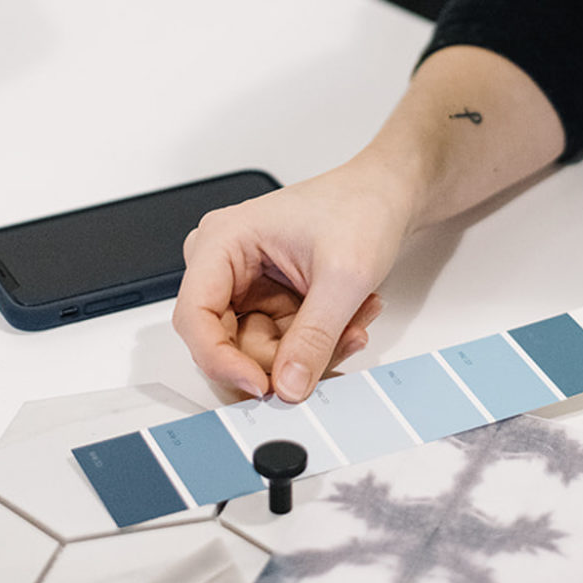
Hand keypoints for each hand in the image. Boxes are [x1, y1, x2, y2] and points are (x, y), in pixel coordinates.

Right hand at [173, 159, 412, 402]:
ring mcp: (246, 286)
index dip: (220, 360)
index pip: (194, 317)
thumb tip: (288, 387)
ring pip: (257, 352)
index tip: (262, 386)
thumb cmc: (361, 206)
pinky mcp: (268, 303)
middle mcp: (225, 265)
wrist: (388, 196)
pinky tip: (350, 320)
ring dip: (311, 351)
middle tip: (337, 344)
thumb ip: (314, 337)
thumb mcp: (343, 276)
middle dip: (285, 357)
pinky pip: (281, 346)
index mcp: (222, 241)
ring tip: (354, 322)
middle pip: (226, 343)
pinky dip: (317, 345)